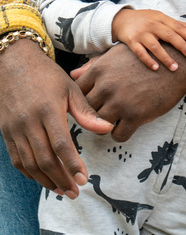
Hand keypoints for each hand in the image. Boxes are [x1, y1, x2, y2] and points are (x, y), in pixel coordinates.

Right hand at [0, 40, 112, 195]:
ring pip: (29, 163)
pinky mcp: (6, 132)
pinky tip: (43, 178)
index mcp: (48, 109)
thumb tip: (107, 128)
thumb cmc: (46, 75)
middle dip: (61, 178)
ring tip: (62, 190)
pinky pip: (17, 159)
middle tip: (75, 191)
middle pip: (44, 159)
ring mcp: (15, 128)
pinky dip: (29, 173)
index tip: (84, 178)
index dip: (72, 164)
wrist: (14, 64)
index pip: (61, 144)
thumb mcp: (69, 87)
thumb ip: (86, 111)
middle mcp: (29, 121)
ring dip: (46, 180)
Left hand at [72, 41, 185, 141]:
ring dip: (106, 124)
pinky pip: (118, 135)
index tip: (92, 100)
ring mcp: (120, 102)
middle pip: (86, 110)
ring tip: (117, 117)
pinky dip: (122, 132)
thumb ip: (93, 65)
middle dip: (93, 113)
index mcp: (99, 70)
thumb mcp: (118, 54)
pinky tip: (129, 123)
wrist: (177, 64)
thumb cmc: (146, 56)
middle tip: (105, 111)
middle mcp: (106, 86)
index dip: (82, 98)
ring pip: (98, 125)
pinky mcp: (136, 116)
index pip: (76, 92)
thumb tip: (72, 74)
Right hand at [111, 9, 185, 70]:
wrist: (121, 19)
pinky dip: (149, 60)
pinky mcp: (132, 42)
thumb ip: (174, 23)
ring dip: (166, 58)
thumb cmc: (143, 19)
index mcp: (160, 18)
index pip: (177, 26)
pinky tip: (156, 68)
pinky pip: (141, 53)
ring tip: (175, 67)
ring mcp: (141, 34)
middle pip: (169, 35)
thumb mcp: (159, 16)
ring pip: (155, 46)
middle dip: (181, 46)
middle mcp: (152, 25)